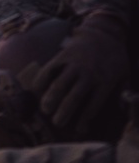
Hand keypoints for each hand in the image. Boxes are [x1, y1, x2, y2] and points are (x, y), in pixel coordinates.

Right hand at [26, 14, 130, 135]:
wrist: (105, 33)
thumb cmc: (116, 59)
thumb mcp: (125, 75)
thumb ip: (122, 93)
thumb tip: (121, 109)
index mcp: (104, 82)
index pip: (93, 105)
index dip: (85, 119)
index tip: (79, 129)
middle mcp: (88, 74)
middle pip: (74, 96)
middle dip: (64, 111)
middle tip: (57, 123)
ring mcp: (75, 63)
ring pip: (60, 83)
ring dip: (51, 98)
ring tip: (45, 109)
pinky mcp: (64, 55)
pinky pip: (51, 68)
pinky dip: (42, 78)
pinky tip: (36, 89)